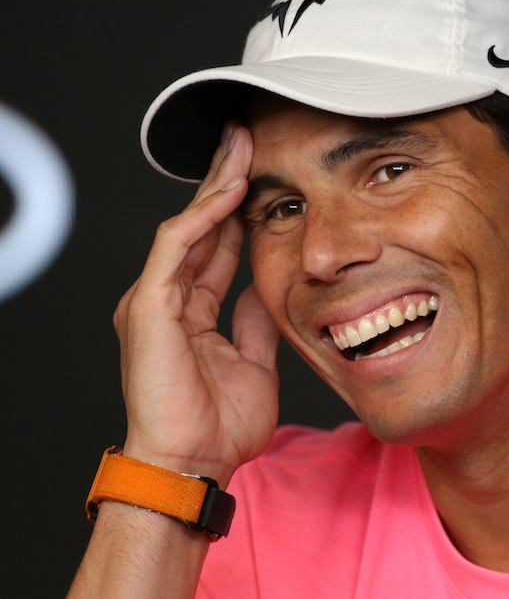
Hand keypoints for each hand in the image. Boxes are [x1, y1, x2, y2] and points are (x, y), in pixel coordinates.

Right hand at [113, 122, 279, 485]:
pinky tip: (229, 189)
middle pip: (199, 226)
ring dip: (215, 185)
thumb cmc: (218, 426)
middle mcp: (168, 298)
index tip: (263, 175)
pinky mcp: (150, 304)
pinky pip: (176, 246)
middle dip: (224, 181)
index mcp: (191, 312)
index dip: (237, 210)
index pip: (215, 246)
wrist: (194, 462)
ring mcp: (155, 299)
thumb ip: (253, 325)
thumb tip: (263, 294)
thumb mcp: (253, 364)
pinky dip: (203, 216)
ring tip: (240, 146)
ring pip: (187, 226)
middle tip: (246, 139)